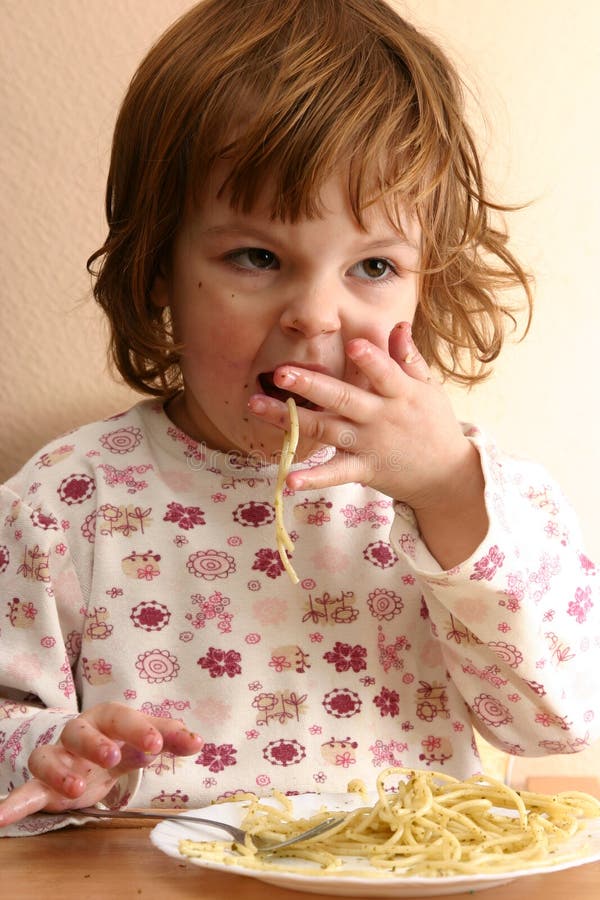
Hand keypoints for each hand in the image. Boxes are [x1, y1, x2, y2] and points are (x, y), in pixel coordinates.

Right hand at [0, 702, 202, 826]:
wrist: (83, 750)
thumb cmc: (118, 740)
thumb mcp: (143, 738)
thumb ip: (169, 737)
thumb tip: (199, 741)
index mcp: (107, 720)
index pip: (121, 717)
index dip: (137, 728)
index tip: (156, 745)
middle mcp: (79, 734)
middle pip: (81, 731)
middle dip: (96, 743)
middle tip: (113, 757)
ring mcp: (58, 758)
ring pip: (49, 758)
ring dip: (61, 773)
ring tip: (78, 790)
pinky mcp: (41, 784)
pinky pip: (24, 791)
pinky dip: (12, 804)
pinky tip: (0, 819)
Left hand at [250, 322, 470, 507]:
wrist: (447, 476)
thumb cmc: (434, 425)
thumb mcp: (428, 390)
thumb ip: (409, 359)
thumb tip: (398, 326)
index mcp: (401, 394)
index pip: (385, 374)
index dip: (371, 360)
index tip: (354, 344)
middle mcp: (381, 418)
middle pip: (343, 399)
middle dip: (312, 385)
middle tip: (281, 372)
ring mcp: (369, 445)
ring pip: (325, 430)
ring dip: (289, 421)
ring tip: (256, 407)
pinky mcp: (363, 470)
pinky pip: (335, 473)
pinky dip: (313, 478)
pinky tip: (289, 480)